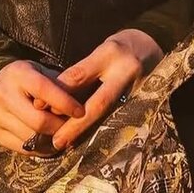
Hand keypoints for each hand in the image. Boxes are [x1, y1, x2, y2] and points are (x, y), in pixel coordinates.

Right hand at [0, 59, 85, 153]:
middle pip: (38, 121)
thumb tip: (82, 107)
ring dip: (50, 140)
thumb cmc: (29, 78)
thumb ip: (59, 86)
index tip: (82, 112)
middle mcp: (2, 93)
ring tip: (62, 135)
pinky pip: (21, 148)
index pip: (45, 91)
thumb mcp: (42, 72)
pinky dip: (38, 149)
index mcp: (18, 74)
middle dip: (59, 127)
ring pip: (30, 137)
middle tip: (73, 128)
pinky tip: (48, 143)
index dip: (65, 104)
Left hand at [49, 29, 163, 151]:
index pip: (80, 75)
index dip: (59, 92)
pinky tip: (89, 142)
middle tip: (57, 141)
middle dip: (76, 125)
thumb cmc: (122, 48)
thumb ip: (80, 72)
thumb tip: (50, 96)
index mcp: (111, 55)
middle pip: (98, 104)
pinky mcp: (145, 103)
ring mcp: (138, 90)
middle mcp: (125, 73)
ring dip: (88, 132)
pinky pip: (120, 119)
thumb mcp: (101, 50)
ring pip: (109, 116)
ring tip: (68, 145)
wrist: (155, 47)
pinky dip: (103, 130)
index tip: (38, 105)